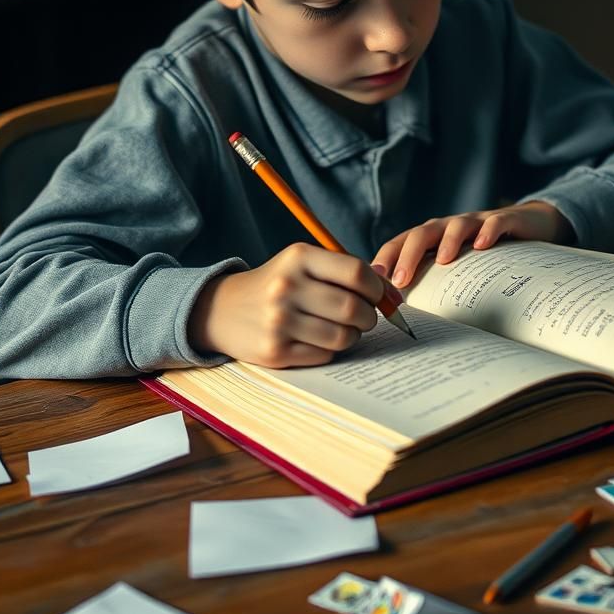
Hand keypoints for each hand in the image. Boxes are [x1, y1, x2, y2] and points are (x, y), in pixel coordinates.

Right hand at [188, 243, 399, 367]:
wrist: (221, 309)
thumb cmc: (276, 283)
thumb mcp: (303, 263)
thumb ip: (344, 272)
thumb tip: (392, 293)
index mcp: (299, 257)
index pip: (356, 273)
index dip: (378, 288)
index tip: (381, 297)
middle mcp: (287, 287)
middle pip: (354, 308)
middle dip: (369, 317)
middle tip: (365, 317)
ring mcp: (279, 321)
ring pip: (343, 336)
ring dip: (352, 336)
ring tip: (343, 329)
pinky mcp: (275, 351)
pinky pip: (324, 355)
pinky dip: (330, 350)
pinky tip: (319, 340)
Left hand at [372, 201, 573, 289]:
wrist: (529, 225)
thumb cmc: (485, 252)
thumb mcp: (457, 266)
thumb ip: (434, 282)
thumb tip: (405, 315)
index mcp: (433, 237)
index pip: (402, 242)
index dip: (386, 258)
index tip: (372, 281)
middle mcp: (450, 227)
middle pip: (423, 234)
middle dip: (408, 256)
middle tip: (399, 280)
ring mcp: (477, 221)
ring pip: (456, 225)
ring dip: (448, 241)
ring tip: (443, 261)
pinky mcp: (505, 220)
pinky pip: (496, 222)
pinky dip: (488, 231)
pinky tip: (483, 245)